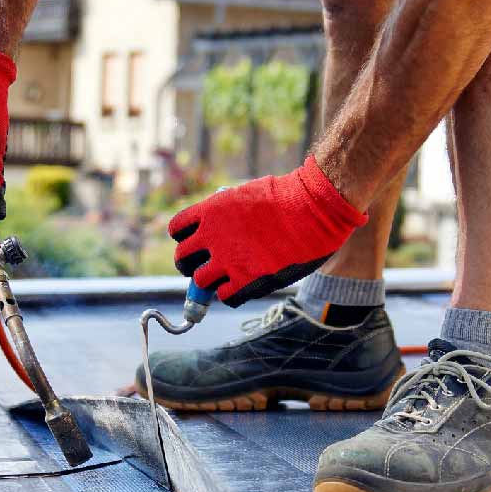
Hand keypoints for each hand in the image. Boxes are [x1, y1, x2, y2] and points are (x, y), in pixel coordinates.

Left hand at [169, 156, 366, 306]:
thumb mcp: (246, 195)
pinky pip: (224, 296)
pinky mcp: (246, 280)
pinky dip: (230, 293)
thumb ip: (226, 213)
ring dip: (210, 281)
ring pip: (200, 282)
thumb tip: (220, 227)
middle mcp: (211, 236)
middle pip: (182, 259)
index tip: (196, 242)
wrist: (313, 209)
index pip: (177, 230)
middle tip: (205, 266)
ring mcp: (227, 260)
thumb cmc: (289, 197)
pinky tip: (242, 285)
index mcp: (210, 210)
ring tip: (226, 277)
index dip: (185, 238)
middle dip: (191, 264)